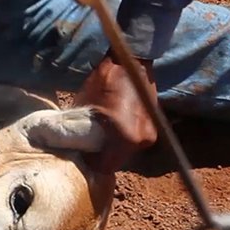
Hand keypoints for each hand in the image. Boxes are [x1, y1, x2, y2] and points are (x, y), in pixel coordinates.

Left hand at [74, 53, 157, 172]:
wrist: (131, 62)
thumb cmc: (105, 82)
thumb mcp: (85, 108)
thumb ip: (81, 133)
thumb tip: (75, 148)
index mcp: (125, 139)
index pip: (105, 167)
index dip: (91, 163)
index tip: (83, 155)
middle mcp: (142, 141)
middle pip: (117, 161)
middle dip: (103, 156)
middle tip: (90, 146)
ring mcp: (150, 135)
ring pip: (126, 152)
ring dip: (114, 148)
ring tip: (102, 135)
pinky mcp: (154, 127)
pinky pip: (135, 141)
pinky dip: (124, 139)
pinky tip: (114, 128)